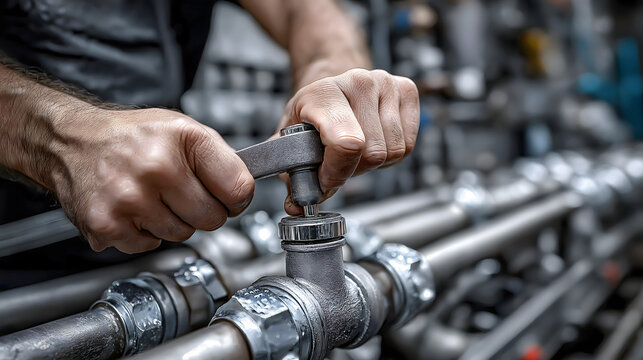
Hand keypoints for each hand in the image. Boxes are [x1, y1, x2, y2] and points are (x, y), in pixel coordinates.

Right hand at [50, 108, 254, 252]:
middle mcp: (155, 169)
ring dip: (173, 221)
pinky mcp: (107, 226)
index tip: (228, 196)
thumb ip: (221, 160)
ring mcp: (128, 201)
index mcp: (183, 140)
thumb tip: (246, 193)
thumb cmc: (131, 137)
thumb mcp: (184, 129)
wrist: (72, 142)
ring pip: (183, 235)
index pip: (238, 190)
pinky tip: (134, 208)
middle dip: (204, 210)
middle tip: (183, 193)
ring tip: (153, 195)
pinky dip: (146, 233)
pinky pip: (151, 245)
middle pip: (212, 219)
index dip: (237, 198)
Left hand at [279, 68, 419, 212]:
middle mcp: (357, 83)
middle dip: (353, 169)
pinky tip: (374, 141)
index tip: (326, 180)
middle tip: (338, 161)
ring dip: (374, 163)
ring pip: (393, 152)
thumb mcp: (292, 141)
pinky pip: (408, 144)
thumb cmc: (312, 114)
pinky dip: (391, 155)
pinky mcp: (407, 89)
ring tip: (355, 150)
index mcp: (323, 93)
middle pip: (373, 154)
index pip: (346, 143)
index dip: (338, 173)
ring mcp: (385, 83)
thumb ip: (293, 174)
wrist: (331, 88)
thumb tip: (296, 206)